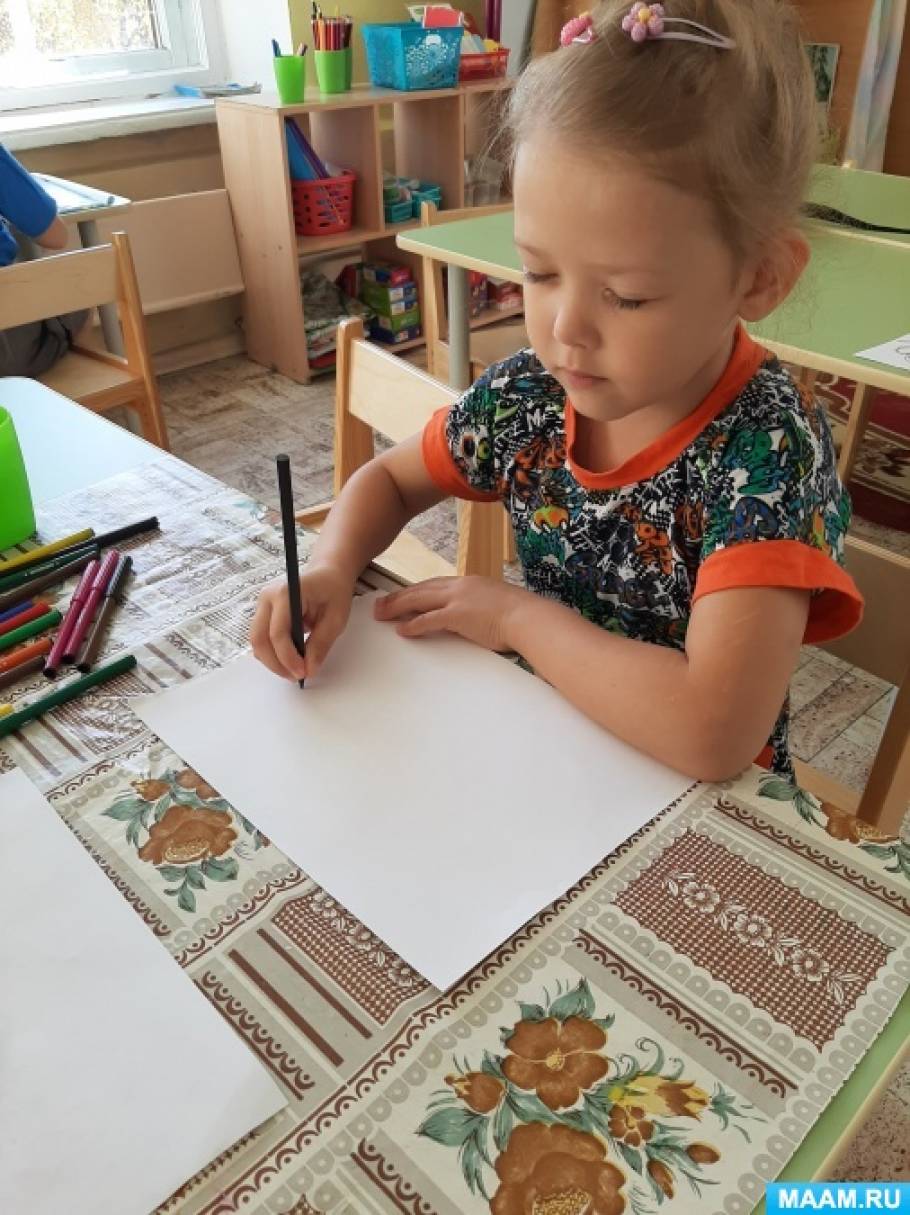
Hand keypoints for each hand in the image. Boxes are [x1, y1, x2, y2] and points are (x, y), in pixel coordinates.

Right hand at [250, 562, 353, 680]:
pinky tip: (289, 660)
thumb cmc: (333, 590)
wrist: (327, 573)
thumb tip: (309, 669)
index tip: (303, 673)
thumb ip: (321, 644)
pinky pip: (261, 639)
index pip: (278, 632)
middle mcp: (267, 597)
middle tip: (296, 677)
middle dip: (276, 663)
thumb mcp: (336, 618)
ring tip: (294, 671)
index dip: (288, 657)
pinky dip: (272, 653)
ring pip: (257, 641)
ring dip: (272, 661)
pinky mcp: (263, 613)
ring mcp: (262, 604)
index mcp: (286, 592)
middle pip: (260, 639)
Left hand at [373, 576, 531, 652]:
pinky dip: (413, 625)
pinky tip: (401, 630)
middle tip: (380, 604)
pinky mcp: (458, 615)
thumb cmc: (520, 616)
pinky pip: (429, 619)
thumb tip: (475, 618)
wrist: (529, 617)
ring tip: (381, 614)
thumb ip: (480, 608)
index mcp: (469, 583)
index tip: (402, 596)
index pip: (434, 585)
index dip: (415, 591)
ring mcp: (458, 599)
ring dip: (397, 607)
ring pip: (419, 600)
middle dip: (398, 596)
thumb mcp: (496, 605)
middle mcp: (460, 587)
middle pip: (420, 589)